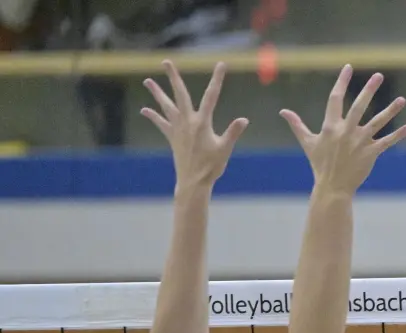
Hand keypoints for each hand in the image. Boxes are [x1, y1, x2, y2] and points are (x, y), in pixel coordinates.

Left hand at [141, 60, 248, 190]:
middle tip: (166, 62)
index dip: (217, 79)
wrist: (193, 181)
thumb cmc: (212, 166)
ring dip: (157, 93)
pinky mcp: (172, 137)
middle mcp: (187, 122)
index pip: (212, 96)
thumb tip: (244, 119)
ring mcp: (177, 129)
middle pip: (180, 94)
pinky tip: (145, 109)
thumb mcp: (225, 149)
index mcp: (202, 122)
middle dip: (173, 77)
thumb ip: (233, 132)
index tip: (221, 65)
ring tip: (147, 80)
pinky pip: (161, 123)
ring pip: (165, 106)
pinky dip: (153, 116)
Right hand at [281, 66, 405, 197]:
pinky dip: (398, 135)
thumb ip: (297, 125)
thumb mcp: (307, 142)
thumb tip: (283, 111)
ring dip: (390, 111)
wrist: (332, 186)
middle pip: (359, 106)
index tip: (349, 67)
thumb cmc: (319, 164)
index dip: (342, 82)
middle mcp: (346, 131)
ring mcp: (360, 142)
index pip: (335, 99)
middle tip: (379, 75)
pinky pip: (387, 141)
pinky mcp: (371, 153)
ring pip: (378, 122)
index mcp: (331, 126)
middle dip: (369, 90)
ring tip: (402, 100)